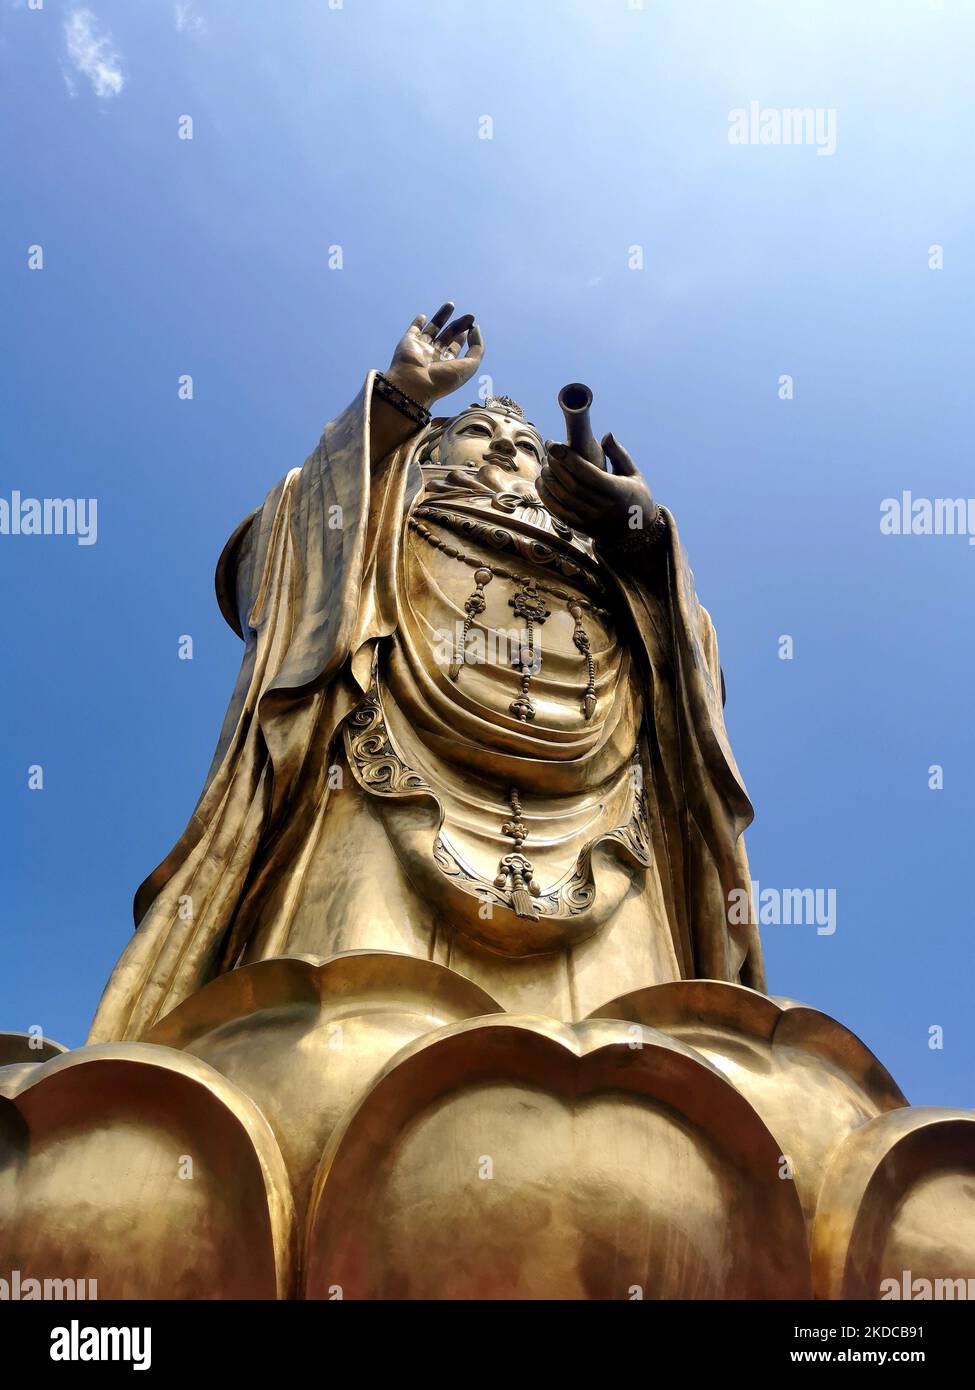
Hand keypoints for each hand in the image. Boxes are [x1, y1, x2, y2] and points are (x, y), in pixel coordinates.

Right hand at [385, 301, 483, 407]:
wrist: (414, 384)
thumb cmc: (442, 379)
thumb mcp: (469, 365)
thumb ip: (477, 347)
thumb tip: (475, 329)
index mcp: (446, 364)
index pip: (456, 347)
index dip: (465, 335)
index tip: (473, 325)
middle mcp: (434, 356)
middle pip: (447, 337)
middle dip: (458, 325)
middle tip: (469, 316)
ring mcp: (421, 348)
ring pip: (432, 329)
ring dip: (441, 317)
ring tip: (451, 304)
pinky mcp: (408, 342)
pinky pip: (413, 330)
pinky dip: (418, 323)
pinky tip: (423, 316)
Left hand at [536, 433, 659, 559]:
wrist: (637, 532)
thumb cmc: (636, 497)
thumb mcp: (634, 474)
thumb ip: (619, 454)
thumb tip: (606, 434)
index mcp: (616, 491)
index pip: (587, 473)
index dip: (567, 458)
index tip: (554, 444)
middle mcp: (602, 507)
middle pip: (571, 484)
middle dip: (555, 465)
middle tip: (549, 451)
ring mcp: (590, 520)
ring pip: (563, 498)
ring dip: (549, 479)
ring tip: (545, 464)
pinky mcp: (581, 528)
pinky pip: (559, 512)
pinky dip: (547, 496)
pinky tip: (542, 482)